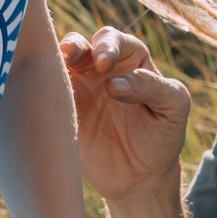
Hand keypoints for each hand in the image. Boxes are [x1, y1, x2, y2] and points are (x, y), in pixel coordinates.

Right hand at [59, 26, 191, 201]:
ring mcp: (80, 89)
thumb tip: (114, 83)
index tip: (104, 65)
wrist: (141, 176)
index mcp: (131, 60)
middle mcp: (101, 69)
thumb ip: (152, 87)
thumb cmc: (162, 134)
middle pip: (81, 44)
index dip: (108, 46)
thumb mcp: (173, 107)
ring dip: (53, 63)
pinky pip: (48, 96)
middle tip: (72, 56)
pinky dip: (43, 90)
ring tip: (55, 69)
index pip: (116, 40)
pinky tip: (45, 95)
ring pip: (59, 65)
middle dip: (74, 46)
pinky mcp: (64, 112)